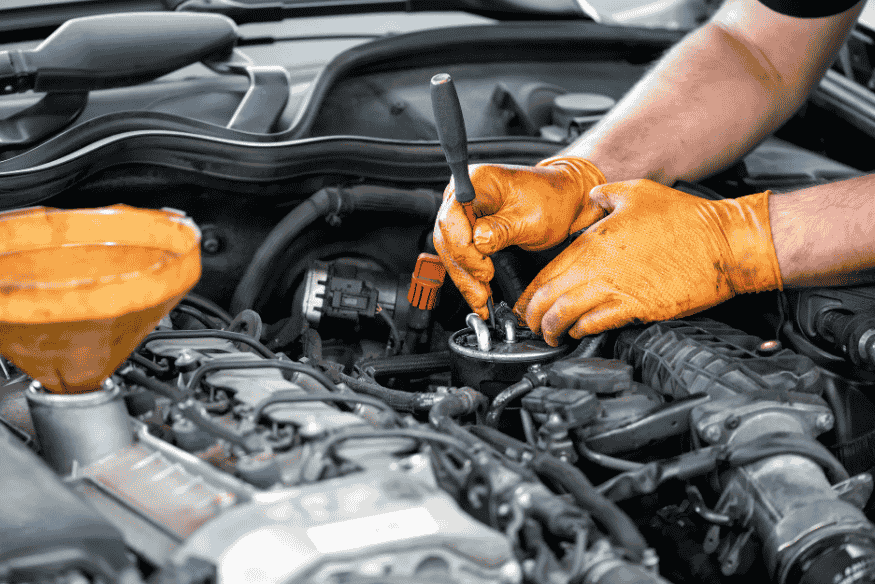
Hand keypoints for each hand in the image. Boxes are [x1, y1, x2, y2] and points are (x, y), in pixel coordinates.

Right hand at [432, 156, 605, 319]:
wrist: (563, 201)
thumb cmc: (551, 200)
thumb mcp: (531, 217)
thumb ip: (502, 230)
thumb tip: (478, 242)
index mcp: (477, 181)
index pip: (452, 217)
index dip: (464, 248)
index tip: (484, 269)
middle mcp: (463, 194)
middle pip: (447, 237)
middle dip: (463, 270)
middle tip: (480, 294)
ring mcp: (464, 211)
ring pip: (450, 251)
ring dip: (464, 277)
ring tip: (480, 300)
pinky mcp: (468, 228)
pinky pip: (460, 254)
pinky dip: (469, 275)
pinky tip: (478, 292)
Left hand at [514, 180, 783, 345]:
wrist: (725, 244)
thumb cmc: (685, 218)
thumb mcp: (636, 192)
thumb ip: (603, 196)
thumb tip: (589, 199)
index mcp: (594, 241)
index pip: (547, 272)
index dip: (529, 293)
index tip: (523, 304)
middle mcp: (599, 267)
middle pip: (549, 297)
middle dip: (532, 316)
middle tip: (529, 325)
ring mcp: (618, 289)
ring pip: (566, 315)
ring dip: (552, 329)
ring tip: (549, 335)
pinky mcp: (639, 308)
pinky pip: (598, 324)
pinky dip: (582, 330)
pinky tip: (579, 332)